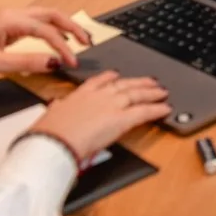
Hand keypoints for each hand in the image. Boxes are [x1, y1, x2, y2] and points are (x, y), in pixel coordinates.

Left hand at [0, 7, 92, 84]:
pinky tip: (56, 42)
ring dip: (63, 26)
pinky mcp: (6, 28)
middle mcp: (12, 15)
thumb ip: (26, 62)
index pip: (46, 30)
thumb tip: (54, 62)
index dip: (63, 46)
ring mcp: (8, 20)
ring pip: (44, 17)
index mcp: (10, 20)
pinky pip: (35, 25)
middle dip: (71, 26)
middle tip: (87, 42)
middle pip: (50, 14)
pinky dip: (50, 31)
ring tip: (78, 41)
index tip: (72, 63)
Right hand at [30, 70, 170, 162]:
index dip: (110, 78)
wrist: (56, 141)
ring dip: (151, 93)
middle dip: (138, 83)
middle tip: (150, 81)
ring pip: (136, 95)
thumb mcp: (50, 115)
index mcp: (80, 95)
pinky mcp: (122, 119)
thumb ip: (57, 109)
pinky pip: (144, 111)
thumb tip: (56, 106)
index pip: (98, 81)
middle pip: (123, 85)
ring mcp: (112, 105)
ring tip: (162, 91)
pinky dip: (157, 109)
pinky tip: (165, 108)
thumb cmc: (49, 132)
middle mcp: (98, 96)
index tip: (116, 75)